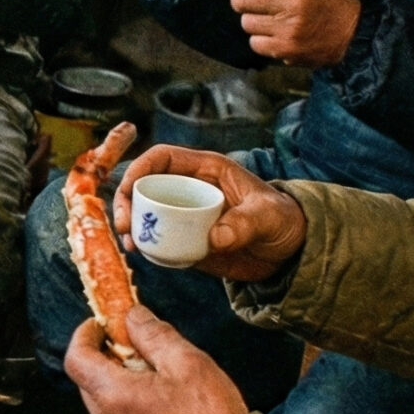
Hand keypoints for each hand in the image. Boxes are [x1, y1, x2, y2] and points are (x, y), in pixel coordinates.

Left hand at [65, 305, 247, 413]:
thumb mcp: (187, 362)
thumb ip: (153, 334)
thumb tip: (132, 317)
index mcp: (115, 397)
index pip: (75, 359)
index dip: (84, 336)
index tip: (101, 325)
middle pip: (87, 383)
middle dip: (103, 360)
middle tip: (133, 348)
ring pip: (103, 407)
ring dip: (117, 387)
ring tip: (153, 380)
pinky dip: (128, 412)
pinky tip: (160, 408)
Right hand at [114, 146, 307, 281]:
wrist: (289, 252)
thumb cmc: (283, 220)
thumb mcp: (268, 216)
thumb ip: (244, 223)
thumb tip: (214, 239)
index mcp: (206, 170)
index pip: (162, 158)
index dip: (140, 167)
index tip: (129, 189)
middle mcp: (189, 189)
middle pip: (145, 186)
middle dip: (126, 201)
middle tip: (125, 225)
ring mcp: (185, 215)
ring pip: (146, 213)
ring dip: (132, 225)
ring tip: (131, 244)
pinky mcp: (185, 239)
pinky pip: (158, 239)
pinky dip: (145, 246)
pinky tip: (142, 254)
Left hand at [222, 0, 360, 66]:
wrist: (357, 32)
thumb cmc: (330, 1)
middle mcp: (293, 5)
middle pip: (244, 0)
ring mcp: (289, 30)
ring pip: (247, 22)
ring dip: (252, 19)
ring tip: (269, 18)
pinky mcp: (287, 50)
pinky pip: (255, 43)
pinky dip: (260, 38)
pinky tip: (274, 34)